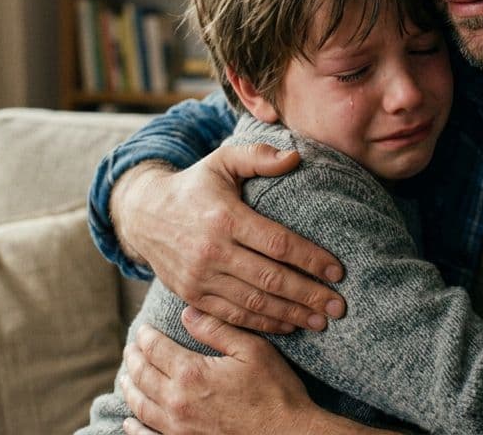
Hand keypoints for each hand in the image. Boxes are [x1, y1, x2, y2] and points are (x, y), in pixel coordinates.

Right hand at [110, 143, 346, 332]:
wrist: (143, 215)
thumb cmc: (194, 186)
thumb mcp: (222, 161)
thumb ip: (258, 156)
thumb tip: (295, 157)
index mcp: (225, 218)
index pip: (278, 244)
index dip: (311, 259)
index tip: (338, 271)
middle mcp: (212, 251)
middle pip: (270, 279)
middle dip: (309, 295)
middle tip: (339, 305)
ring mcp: (200, 278)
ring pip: (254, 304)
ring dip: (291, 315)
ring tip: (321, 321)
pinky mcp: (192, 296)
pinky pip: (233, 316)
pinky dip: (262, 325)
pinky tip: (287, 326)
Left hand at [120, 308, 317, 434]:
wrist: (287, 434)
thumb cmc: (274, 391)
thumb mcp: (252, 350)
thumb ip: (217, 329)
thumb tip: (187, 312)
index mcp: (191, 373)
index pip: (155, 349)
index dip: (146, 336)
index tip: (143, 328)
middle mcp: (176, 401)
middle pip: (143, 375)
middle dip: (134, 358)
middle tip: (131, 348)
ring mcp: (178, 427)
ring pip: (141, 405)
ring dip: (130, 387)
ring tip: (126, 375)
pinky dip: (136, 429)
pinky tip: (130, 421)